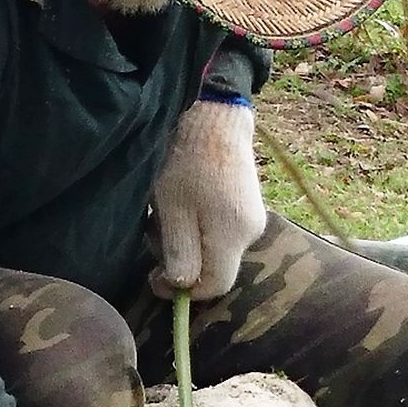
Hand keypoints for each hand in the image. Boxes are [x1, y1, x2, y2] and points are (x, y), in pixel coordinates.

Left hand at [150, 97, 267, 301]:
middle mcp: (251, 233)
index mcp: (234, 236)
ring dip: (186, 242)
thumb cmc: (187, 160)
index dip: (183, 290)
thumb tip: (180, 289)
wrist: (215, 116)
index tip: (154, 275)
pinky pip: (220, 233)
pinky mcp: (248, 207)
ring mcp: (253, 219)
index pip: (214, 286)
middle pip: (213, 269)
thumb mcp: (172, 210)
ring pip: (214, 251)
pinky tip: (182, 204)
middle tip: (155, 232)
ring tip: (166, 213)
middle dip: (181, 261)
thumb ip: (179, 254)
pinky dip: (196, 228)